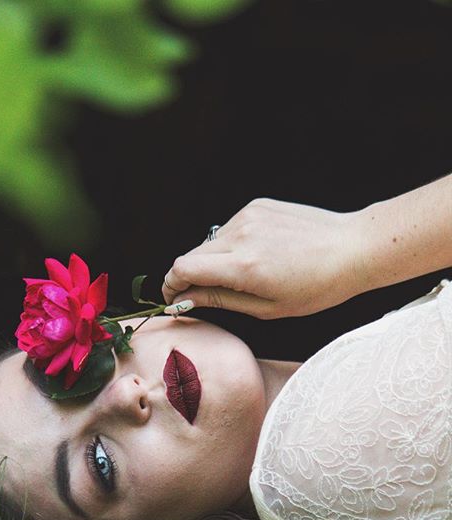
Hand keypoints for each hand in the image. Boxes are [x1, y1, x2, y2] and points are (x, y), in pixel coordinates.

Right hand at [162, 198, 366, 318]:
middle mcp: (241, 235)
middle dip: (188, 276)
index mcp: (244, 266)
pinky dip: (232, 245)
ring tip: (243, 274)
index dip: (171, 285)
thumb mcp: (268, 308)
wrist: (353, 248)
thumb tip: (187, 298)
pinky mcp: (257, 205)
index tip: (174, 297)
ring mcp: (249, 216)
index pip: (182, 268)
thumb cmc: (317, 286)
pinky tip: (259, 254)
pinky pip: (229, 229)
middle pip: (190, 255)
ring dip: (213, 260)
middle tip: (203, 293)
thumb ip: (222, 300)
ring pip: (209, 242)